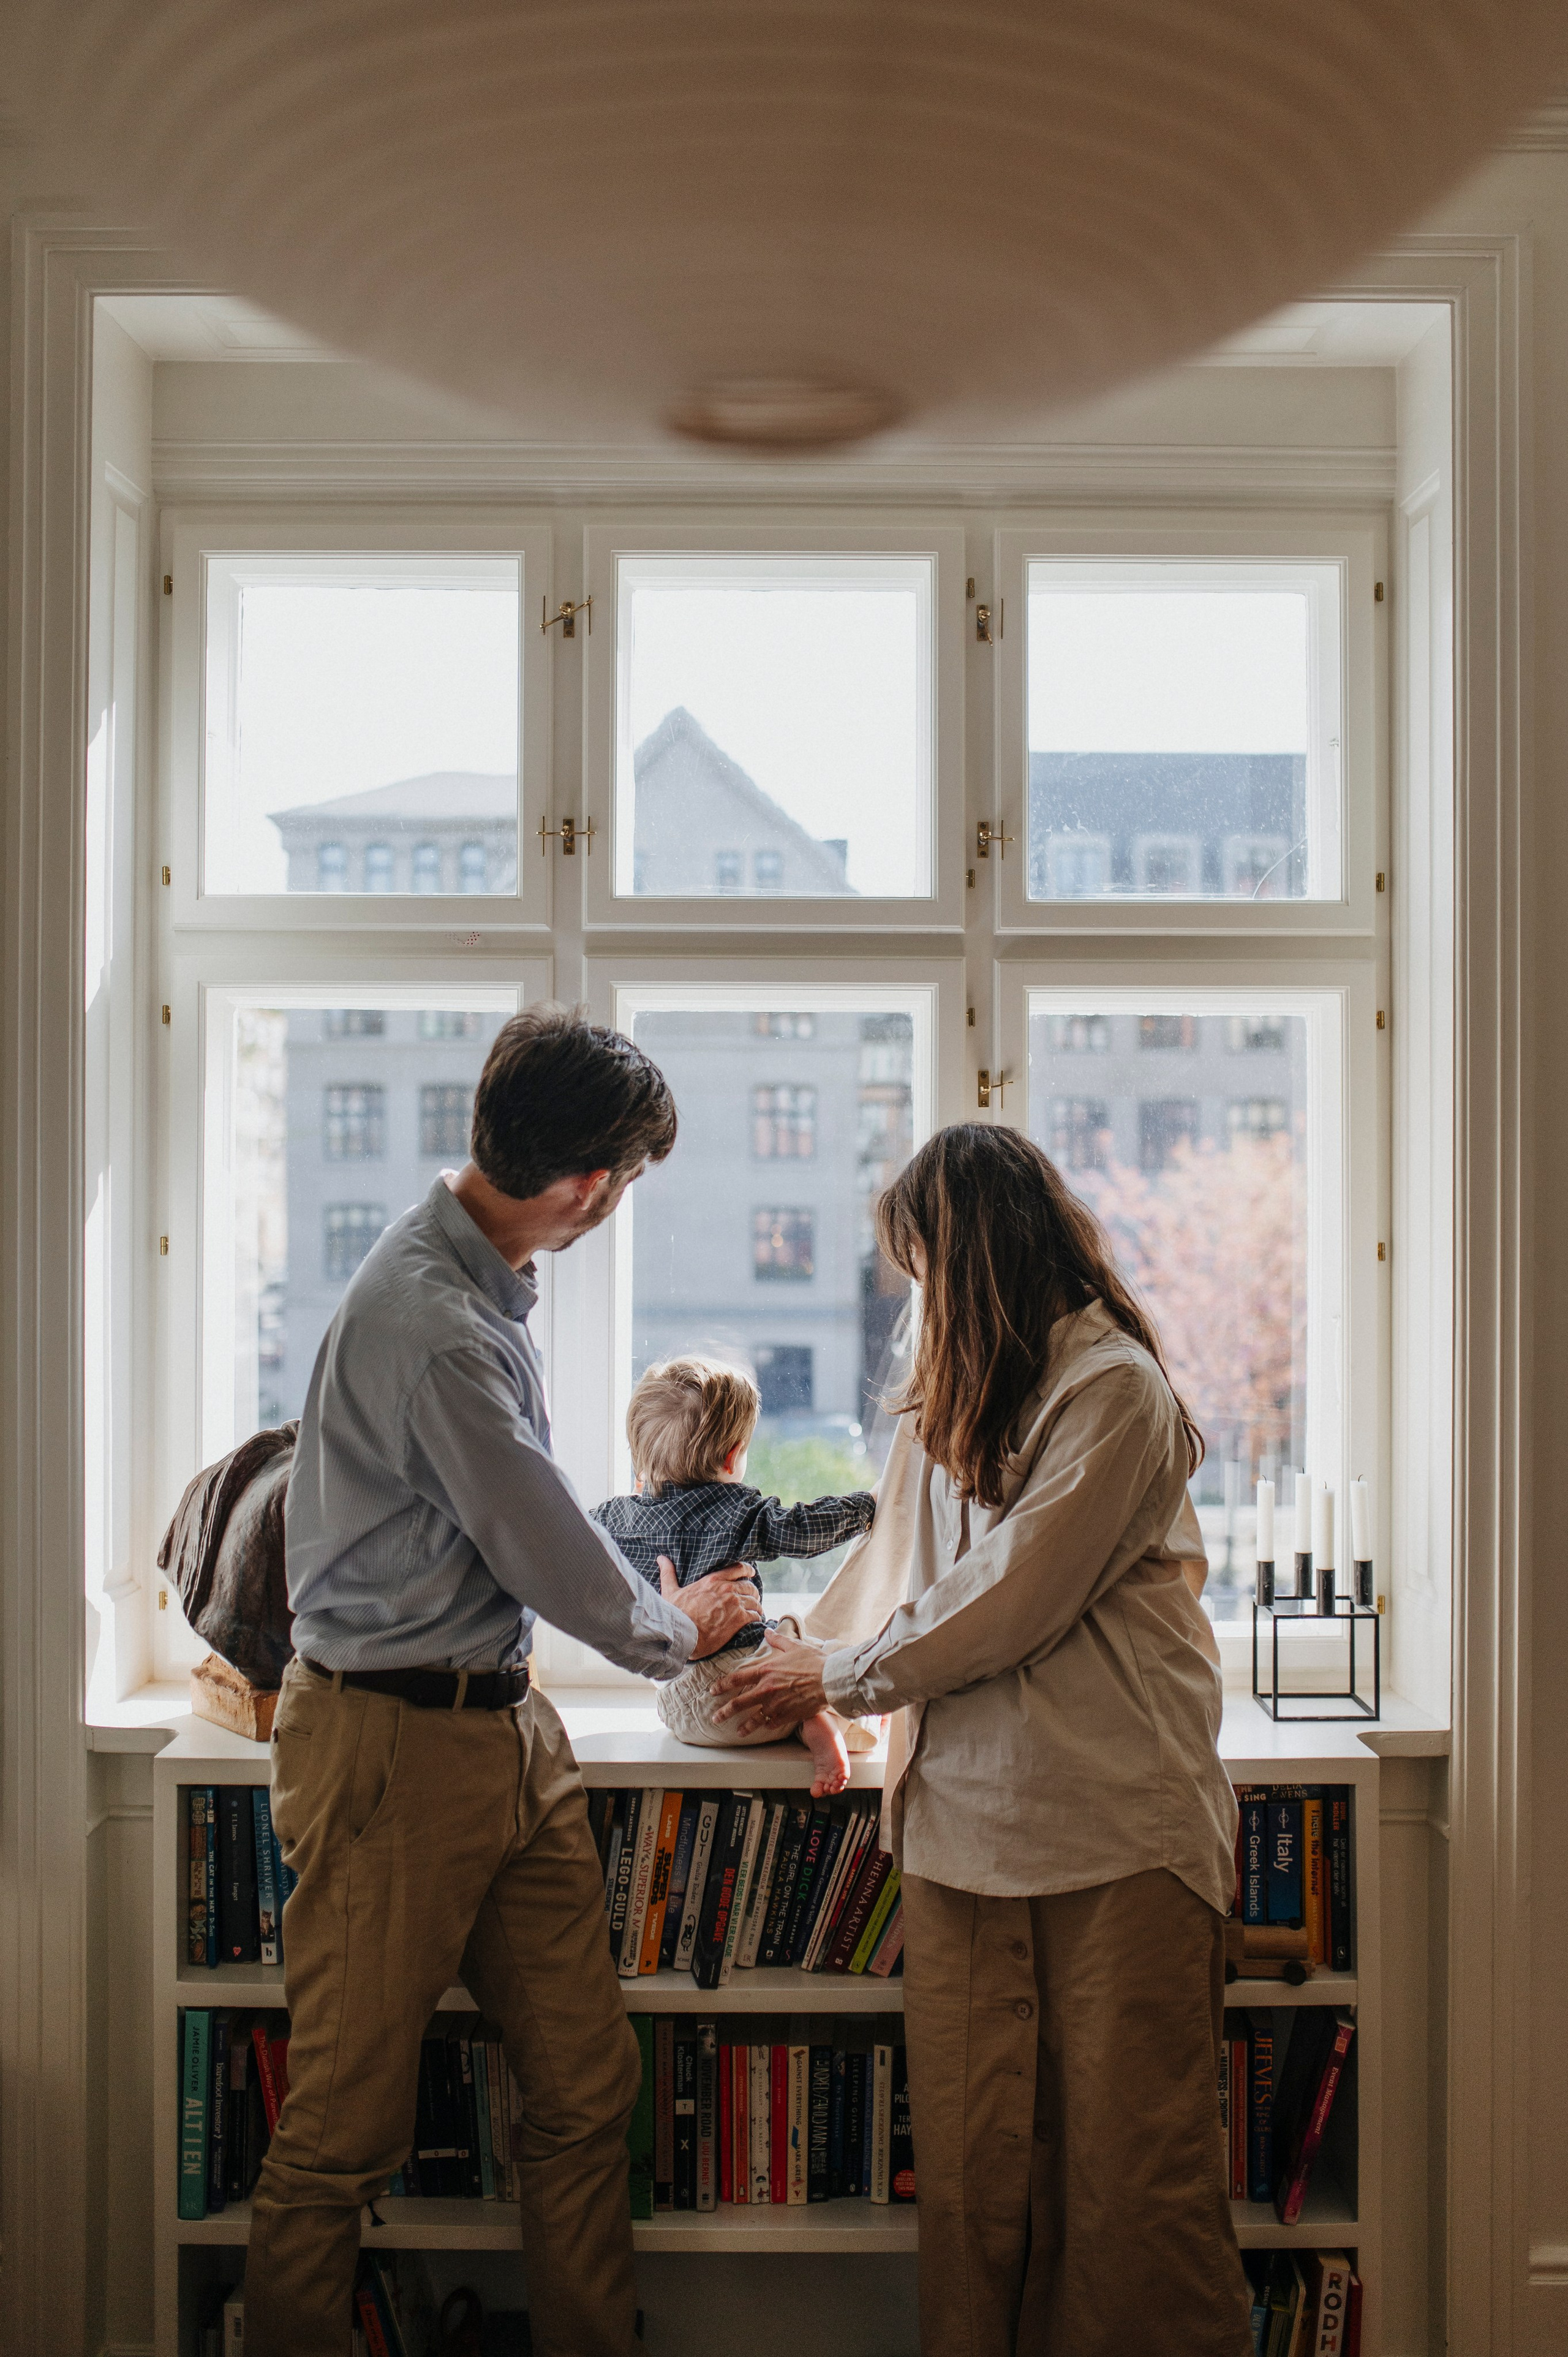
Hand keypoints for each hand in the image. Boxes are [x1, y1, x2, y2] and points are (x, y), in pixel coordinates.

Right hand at [660, 1557, 758, 1660]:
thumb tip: (661, 1558)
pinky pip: (755, 1616)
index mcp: (713, 1580)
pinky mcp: (739, 1619)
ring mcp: (735, 1604)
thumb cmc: (675, 1614)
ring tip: (755, 1612)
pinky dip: (756, 1618)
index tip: (751, 1574)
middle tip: (752, 1599)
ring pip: (754, 1601)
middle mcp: (727, 1589)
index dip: (747, 1570)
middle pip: (749, 1586)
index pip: (738, 1568)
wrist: (682, 1635)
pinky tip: (754, 1622)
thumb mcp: (670, 1591)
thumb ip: (668, 1574)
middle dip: (752, 1593)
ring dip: (756, 1606)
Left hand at [709, 1628, 828, 1737]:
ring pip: (754, 1719)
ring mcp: (776, 1705)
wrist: (829, 1680)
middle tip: (715, 1718)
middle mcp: (766, 1690)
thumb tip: (768, 1631)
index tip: (712, 1691)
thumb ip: (777, 1640)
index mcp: (765, 1671)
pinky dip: (766, 1726)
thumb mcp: (794, 1646)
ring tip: (737, 1731)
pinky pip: (772, 1723)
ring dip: (744, 1726)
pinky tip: (763, 1728)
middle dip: (725, 1711)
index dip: (721, 1685)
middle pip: (739, 1703)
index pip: (736, 1679)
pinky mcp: (787, 1715)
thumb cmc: (813, 1661)